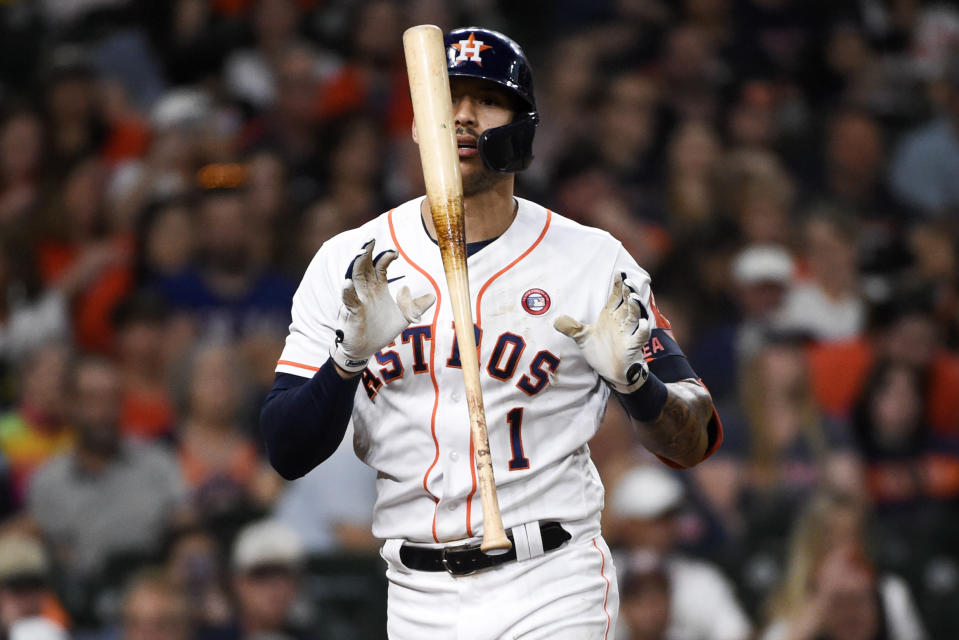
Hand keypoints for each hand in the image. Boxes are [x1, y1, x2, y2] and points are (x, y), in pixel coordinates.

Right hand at [331, 240, 434, 372]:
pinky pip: (349, 300)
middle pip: (364, 266)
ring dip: (356, 264)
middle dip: (366, 252)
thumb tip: (434, 296)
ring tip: (360, 252)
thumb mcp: (403, 317)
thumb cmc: (380, 330)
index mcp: (377, 287)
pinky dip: (347, 292)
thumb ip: (417, 306)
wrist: (365, 350)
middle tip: (371, 240)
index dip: (387, 257)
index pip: (380, 266)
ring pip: (354, 278)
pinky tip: (347, 284)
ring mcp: (358, 300)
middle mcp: (366, 290)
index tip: (396, 253)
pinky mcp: (352, 313)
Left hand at [554, 272, 650, 392]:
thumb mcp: (583, 338)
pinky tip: (642, 322)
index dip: (618, 285)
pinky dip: (642, 329)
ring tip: (633, 297)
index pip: (615, 297)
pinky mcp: (633, 346)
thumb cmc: (600, 351)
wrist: (611, 372)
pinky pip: (640, 336)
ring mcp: (628, 333)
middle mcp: (620, 322)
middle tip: (627, 282)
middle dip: (628, 293)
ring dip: (635, 307)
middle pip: (627, 304)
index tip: (618, 273)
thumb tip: (555, 320)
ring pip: (634, 317)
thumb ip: (572, 328)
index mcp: (610, 316)